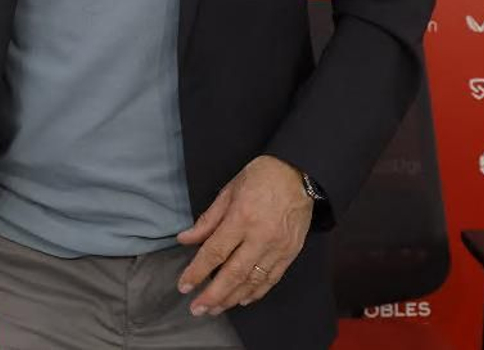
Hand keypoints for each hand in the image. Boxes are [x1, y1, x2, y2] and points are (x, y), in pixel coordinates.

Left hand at [174, 155, 313, 316]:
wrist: (299, 173)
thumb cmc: (260, 177)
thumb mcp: (228, 191)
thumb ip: (207, 220)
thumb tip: (185, 239)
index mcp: (241, 218)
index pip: (215, 252)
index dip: (197, 272)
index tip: (184, 286)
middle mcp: (260, 237)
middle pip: (233, 273)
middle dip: (213, 295)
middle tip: (197, 309)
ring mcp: (278, 247)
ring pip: (253, 280)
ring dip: (232, 298)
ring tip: (215, 309)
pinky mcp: (291, 252)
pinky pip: (272, 278)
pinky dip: (257, 291)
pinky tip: (243, 299)